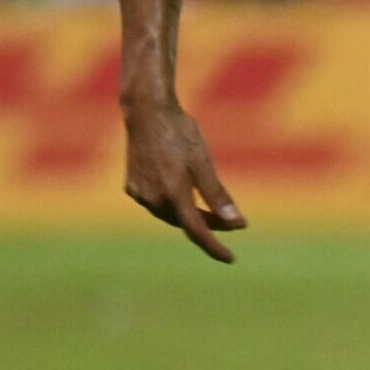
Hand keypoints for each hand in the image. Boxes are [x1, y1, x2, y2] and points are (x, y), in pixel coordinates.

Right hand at [122, 102, 244, 262]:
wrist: (146, 110)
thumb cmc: (179, 132)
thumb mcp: (203, 162)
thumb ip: (218, 196)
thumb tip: (237, 223)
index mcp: (174, 193)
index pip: (197, 231)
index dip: (215, 247)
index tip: (231, 258)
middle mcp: (153, 197)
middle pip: (185, 222)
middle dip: (209, 225)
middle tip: (232, 221)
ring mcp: (139, 193)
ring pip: (169, 215)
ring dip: (189, 215)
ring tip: (208, 209)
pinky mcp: (131, 186)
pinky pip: (155, 203)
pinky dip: (171, 203)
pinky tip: (178, 193)